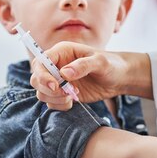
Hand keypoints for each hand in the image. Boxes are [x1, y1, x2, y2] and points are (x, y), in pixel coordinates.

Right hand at [30, 41, 152, 109]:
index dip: (43, 75)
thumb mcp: (101, 62)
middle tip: (67, 93)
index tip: (55, 86)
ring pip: (41, 93)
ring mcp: (58, 81)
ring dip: (54, 98)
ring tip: (73, 95)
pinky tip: (73, 101)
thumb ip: (83, 65)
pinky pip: (51, 103)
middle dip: (48, 89)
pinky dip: (59, 105)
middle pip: (36, 79)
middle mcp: (56, 66)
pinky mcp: (63, 93)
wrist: (119, 78)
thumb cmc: (112, 64)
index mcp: (62, 52)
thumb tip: (64, 73)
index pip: (40, 62)